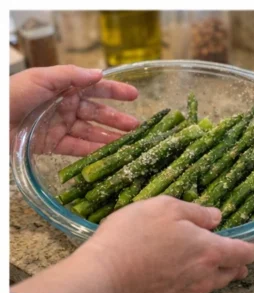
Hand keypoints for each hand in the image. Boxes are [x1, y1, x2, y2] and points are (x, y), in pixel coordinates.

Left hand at [10, 65, 138, 155]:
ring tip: (130, 145)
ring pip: (91, 133)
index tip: (134, 96)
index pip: (95, 89)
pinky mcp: (54, 145)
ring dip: (110, 138)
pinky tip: (109, 156)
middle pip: (96, 113)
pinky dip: (94, 153)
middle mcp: (65, 106)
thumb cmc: (15, 94)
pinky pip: (78, 149)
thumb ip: (71, 75)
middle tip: (137, 128)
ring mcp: (61, 126)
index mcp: (64, 87)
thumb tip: (99, 74)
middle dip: (117, 120)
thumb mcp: (42, 78)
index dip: (115, 92)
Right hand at [11, 198, 253, 292]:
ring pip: (212, 284)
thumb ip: (196, 212)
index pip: (243, 252)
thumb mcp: (165, 207)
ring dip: (219, 275)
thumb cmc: (134, 235)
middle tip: (240, 259)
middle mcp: (204, 276)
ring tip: (216, 267)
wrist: (106, 277)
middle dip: (239, 264)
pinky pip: (192, 292)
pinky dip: (196, 283)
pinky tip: (185, 276)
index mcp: (209, 251)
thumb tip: (216, 218)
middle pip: (231, 272)